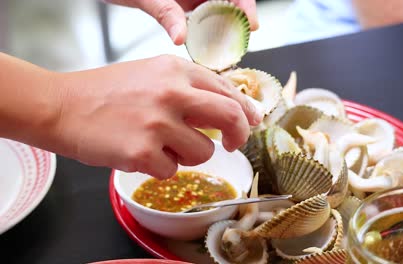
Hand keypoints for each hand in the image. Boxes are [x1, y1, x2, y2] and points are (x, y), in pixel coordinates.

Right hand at [53, 55, 261, 178]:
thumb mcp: (153, 75)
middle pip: (230, 117)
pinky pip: (173, 171)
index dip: (245, 111)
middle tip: (234, 144)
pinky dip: (161, 167)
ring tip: (160, 144)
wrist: (62, 106)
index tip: (250, 123)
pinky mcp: (143, 153)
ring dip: (188, 154)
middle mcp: (171, 93)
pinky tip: (140, 153)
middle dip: (240, 135)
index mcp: (176, 70)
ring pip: (203, 152)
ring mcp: (158, 124)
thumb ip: (193, 88)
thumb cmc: (108, 92)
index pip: (227, 91)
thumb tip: (236, 110)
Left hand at [104, 0, 257, 44]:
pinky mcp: (185, 8)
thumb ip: (165, 12)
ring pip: (219, 14)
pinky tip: (207, 49)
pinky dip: (207, 36)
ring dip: (224, 32)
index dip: (247, 5)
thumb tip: (180, 36)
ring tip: (225, 52)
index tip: (251, 23)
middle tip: (238, 46)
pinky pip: (203, 22)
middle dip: (238, 24)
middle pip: (231, 3)